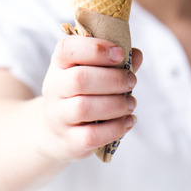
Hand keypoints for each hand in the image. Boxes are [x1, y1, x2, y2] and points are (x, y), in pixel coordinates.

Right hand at [37, 36, 142, 160]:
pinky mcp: (69, 141)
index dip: (95, 49)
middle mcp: (54, 88)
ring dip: (116, 104)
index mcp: (60, 64)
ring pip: (84, 108)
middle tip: (132, 81)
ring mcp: (58, 116)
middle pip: (79, 79)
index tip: (120, 54)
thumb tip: (136, 55)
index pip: (67, 49)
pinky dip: (115, 128)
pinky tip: (128, 121)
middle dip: (113, 79)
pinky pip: (91, 136)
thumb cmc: (82, 94)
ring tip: (131, 103)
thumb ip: (115, 62)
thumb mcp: (92, 72)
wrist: (55, 131)